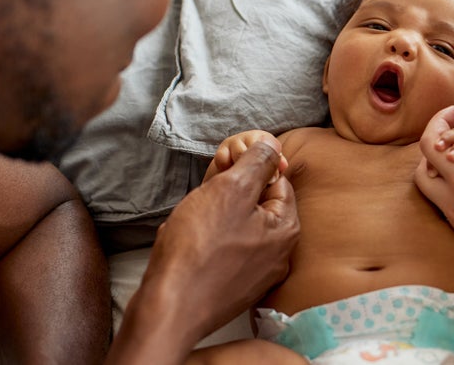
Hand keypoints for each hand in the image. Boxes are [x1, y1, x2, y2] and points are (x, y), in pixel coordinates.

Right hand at [132, 138, 298, 350]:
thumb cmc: (199, 247)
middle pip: (254, 202)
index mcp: (286, 228)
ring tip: (190, 220)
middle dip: (225, 191)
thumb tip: (272, 145)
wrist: (168, 308)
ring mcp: (255, 274)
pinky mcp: (231, 288)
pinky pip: (221, 249)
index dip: (248, 165)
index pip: (276, 180)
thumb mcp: (231, 188)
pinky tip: (185, 240)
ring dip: (210, 213)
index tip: (224, 163)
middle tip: (202, 193)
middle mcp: (278, 254)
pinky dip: (203, 238)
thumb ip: (257, 162)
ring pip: (234, 224)